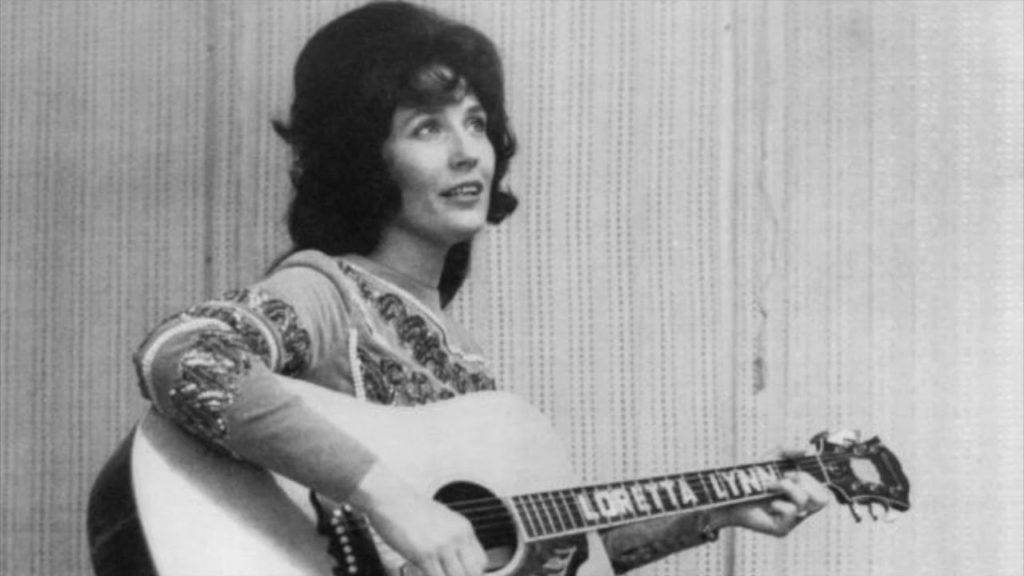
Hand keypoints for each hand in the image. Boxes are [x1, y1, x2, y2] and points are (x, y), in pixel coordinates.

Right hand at [348, 462, 486, 575]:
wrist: (389, 497)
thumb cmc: (409, 508)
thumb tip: (456, 558)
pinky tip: (422, 572)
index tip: (461, 573)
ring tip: (434, 572)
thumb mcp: (441, 520)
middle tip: (446, 573)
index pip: (481, 561)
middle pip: (473, 573)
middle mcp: (457, 537)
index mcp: (463, 528)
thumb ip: (452, 538)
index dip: (472, 573)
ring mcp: (442, 546)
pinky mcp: (424, 554)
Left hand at [709, 450, 830, 537]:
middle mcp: (800, 508)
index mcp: (802, 493)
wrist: (729, 495)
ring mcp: (793, 520)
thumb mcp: (770, 459)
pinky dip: (779, 502)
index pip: (824, 491)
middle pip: (823, 498)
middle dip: (804, 481)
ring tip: (770, 486)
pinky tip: (768, 503)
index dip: (816, 479)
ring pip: (805, 501)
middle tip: (784, 477)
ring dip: (786, 486)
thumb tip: (807, 449)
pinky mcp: (782, 528)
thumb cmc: (750, 479)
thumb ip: (788, 452)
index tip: (793, 470)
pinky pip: (792, 512)